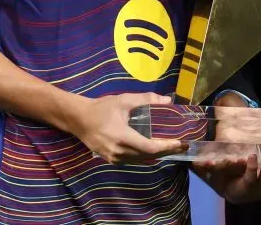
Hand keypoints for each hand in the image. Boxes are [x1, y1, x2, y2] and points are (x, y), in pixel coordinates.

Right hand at [65, 92, 187, 164]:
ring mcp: (114, 158)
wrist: (78, 119)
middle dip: (166, 151)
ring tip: (171, 147)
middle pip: (148, 156)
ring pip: (141, 160)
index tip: (181, 143)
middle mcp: (119, 152)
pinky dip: (146, 156)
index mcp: (122, 137)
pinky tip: (154, 149)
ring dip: (157, 154)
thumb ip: (146, 100)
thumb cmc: (101, 108)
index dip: (167, 146)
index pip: (150, 147)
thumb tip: (167, 100)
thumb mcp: (124, 100)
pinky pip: (133, 160)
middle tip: (182, 145)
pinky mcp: (111, 160)